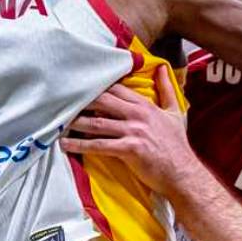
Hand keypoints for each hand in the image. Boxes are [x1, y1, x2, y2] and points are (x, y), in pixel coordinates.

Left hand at [63, 66, 196, 192]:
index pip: (116, 89)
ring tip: (58, 123)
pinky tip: (66, 144)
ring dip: (75, 123)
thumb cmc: (177, 145)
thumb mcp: (175, 112)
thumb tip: (162, 67)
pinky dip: (80, 145)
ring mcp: (133, 131)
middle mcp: (138, 115)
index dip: (97, 88)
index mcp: (145, 105)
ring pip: (97, 123)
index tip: (80, 89)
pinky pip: (99, 145)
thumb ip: (167, 88)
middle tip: (61, 103)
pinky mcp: (129, 149)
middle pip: (102, 101)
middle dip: (81, 102)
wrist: (183, 173)